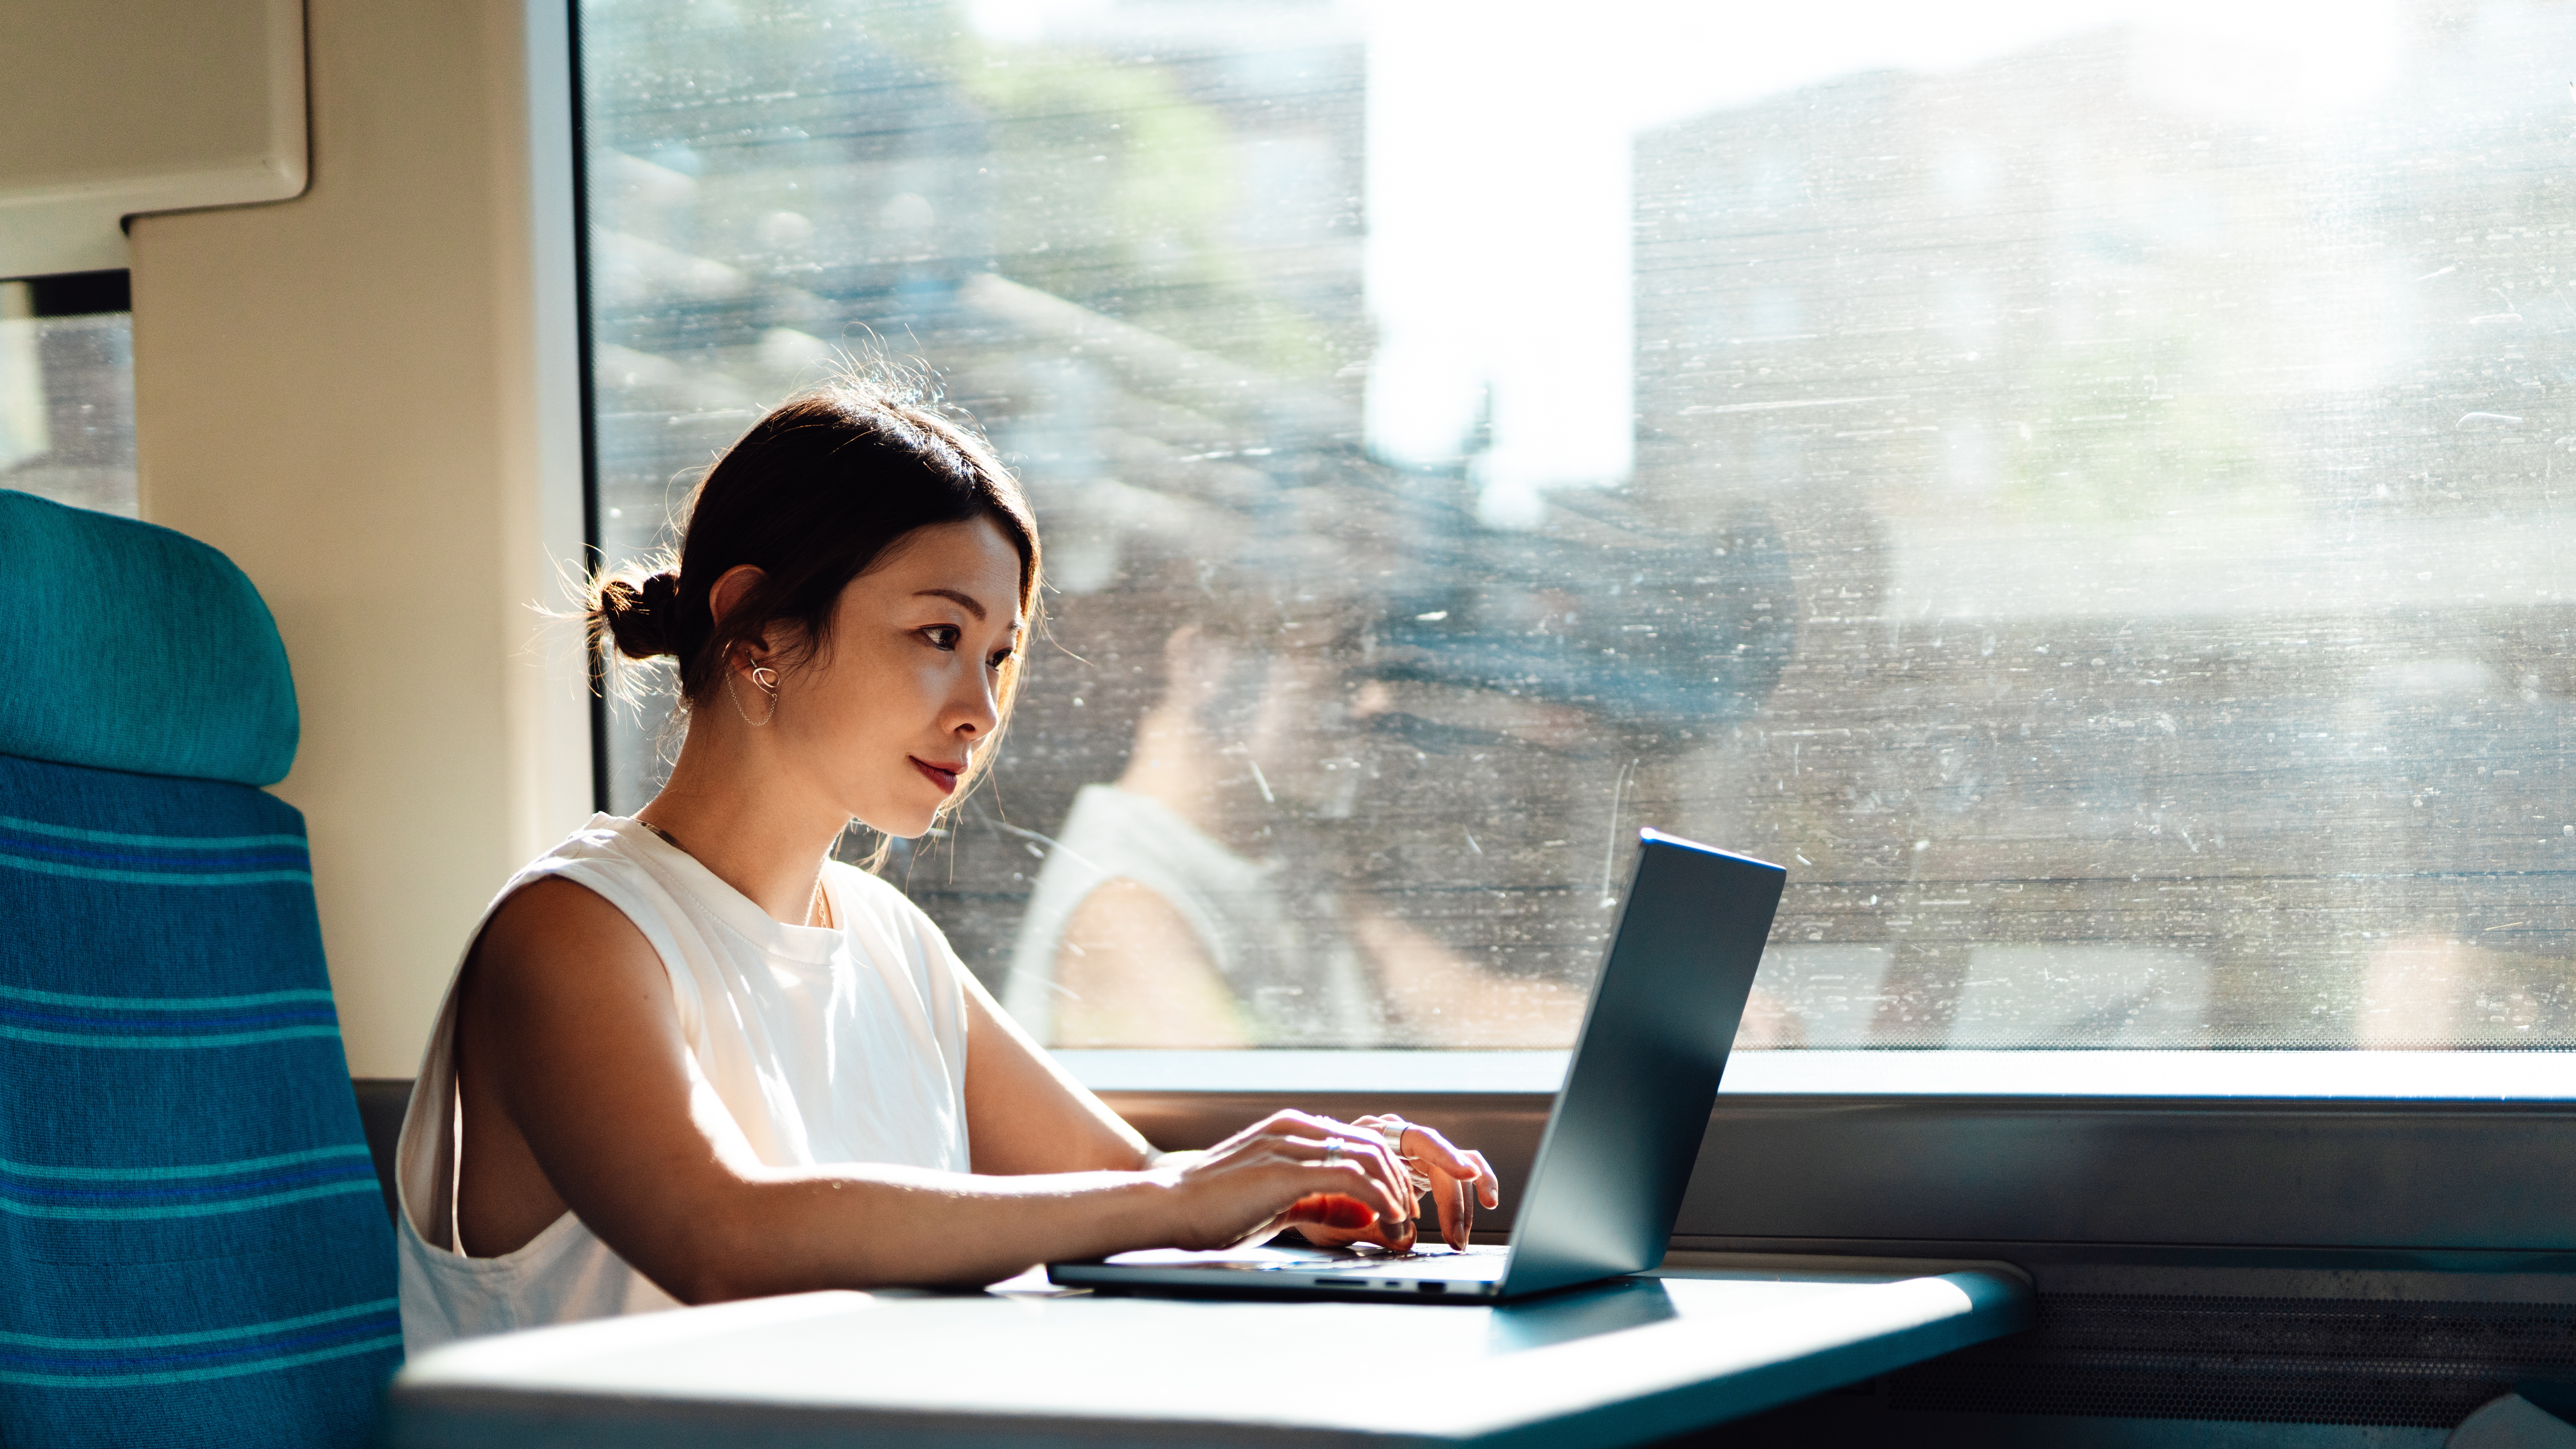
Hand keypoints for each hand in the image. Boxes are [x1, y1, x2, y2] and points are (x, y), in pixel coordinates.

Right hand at [1152, 1110, 1416, 1250]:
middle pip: (1372, 1144)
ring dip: (1394, 1192)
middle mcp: (1294, 1128)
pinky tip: (1386, 1218)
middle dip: (1399, 1181)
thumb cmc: (1216, 1209)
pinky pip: (1350, 1176)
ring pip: (1367, 1156)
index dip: (1387, 1172)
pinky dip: (1378, 1198)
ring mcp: (1289, 1145)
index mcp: (1291, 1129)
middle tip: (1407, 1216)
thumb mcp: (1276, 1200)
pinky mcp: (1285, 1170)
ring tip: (1400, 1223)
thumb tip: (1357, 1212)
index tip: (1399, 1204)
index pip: (1357, 1141)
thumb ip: (1315, 1200)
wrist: (1170, 1208)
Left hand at [1301, 1116, 1497, 1252]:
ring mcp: (1412, 1154)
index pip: (1420, 1139)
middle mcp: (1396, 1138)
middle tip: (1453, 1237)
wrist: (1295, 1194)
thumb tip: (1405, 1239)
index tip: (1466, 1176)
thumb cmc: (1310, 1198)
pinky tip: (1488, 1201)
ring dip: (1460, 1205)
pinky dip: (1473, 1189)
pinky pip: (1457, 1173)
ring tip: (1457, 1238)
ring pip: (1455, 1168)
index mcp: (1373, 1135)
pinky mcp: (1423, 1170)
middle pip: (1441, 1160)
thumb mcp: (1330, 1214)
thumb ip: (1368, 1223)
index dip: (1445, 1157)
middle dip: (1452, 1202)